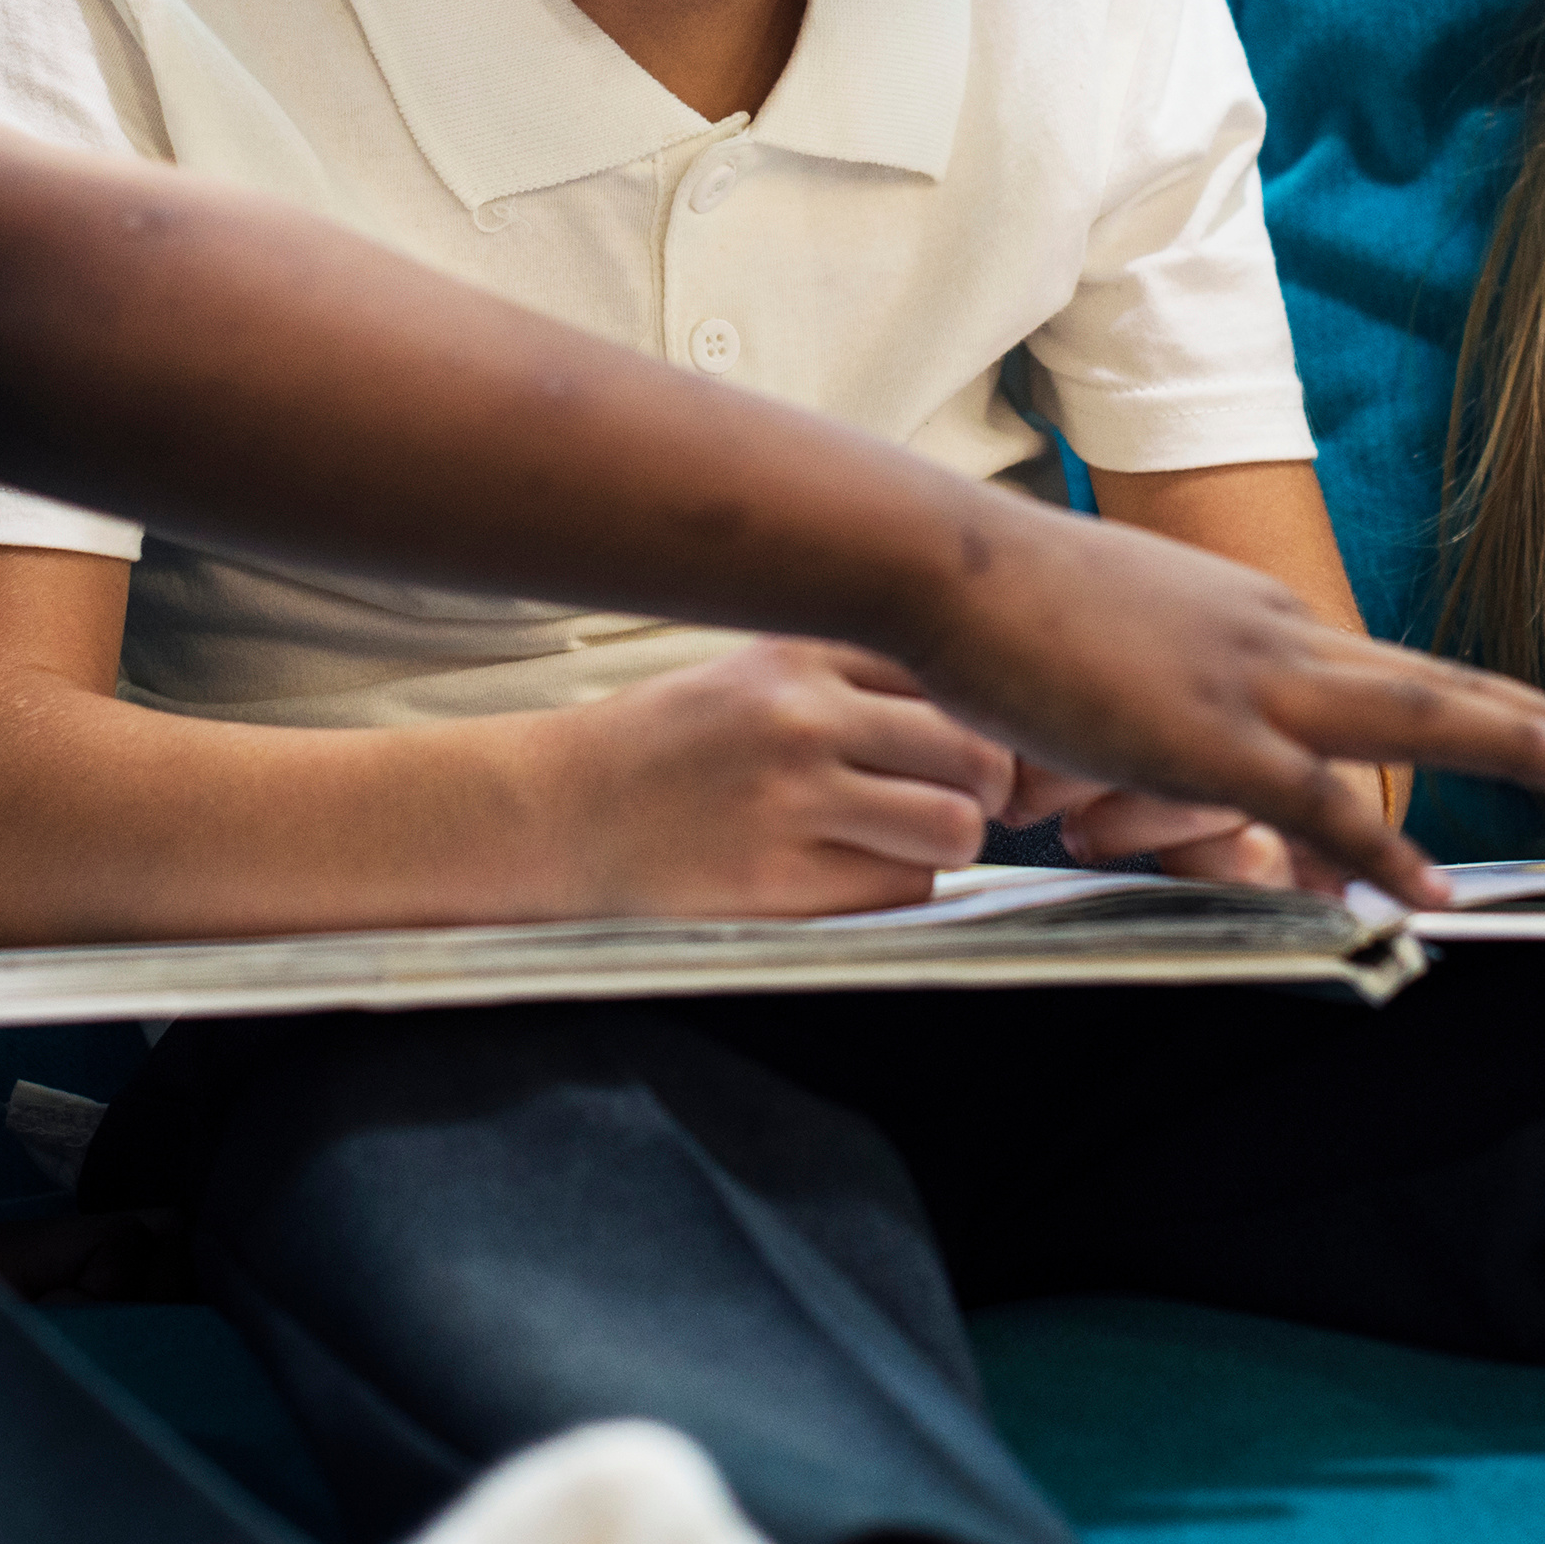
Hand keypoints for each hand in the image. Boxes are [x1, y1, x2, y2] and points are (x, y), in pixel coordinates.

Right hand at [539, 638, 1013, 917]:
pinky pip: (901, 891)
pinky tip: (851, 869)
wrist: (556, 812)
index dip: (984, 717)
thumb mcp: (755, 669)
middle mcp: (801, 717)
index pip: (954, 675)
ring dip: (948, 842)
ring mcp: (790, 802)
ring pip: (954, 827)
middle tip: (963, 801)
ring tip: (908, 838)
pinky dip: (898, 887)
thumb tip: (984, 708)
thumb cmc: (668, 742)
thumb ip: (856, 673)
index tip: (969, 743)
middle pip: (976, 751)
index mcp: (800, 652)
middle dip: (987, 786)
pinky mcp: (776, 883)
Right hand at [886, 500, 1544, 905]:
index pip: (1382, 672)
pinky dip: (1388, 850)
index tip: (1535, 729)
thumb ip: (1158, 677)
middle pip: (1439, 681)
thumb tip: (1162, 720)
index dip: (1465, 710)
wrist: (949, 562)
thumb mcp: (1115, 630)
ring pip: (1423, 715)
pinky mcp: (1210, 738)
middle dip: (1543, 718)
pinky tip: (1434, 894)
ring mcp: (1253, 682)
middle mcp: (1279, 633)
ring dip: (1526, 744)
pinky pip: (1323, 803)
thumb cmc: (1007, 600)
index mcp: (1256, 614)